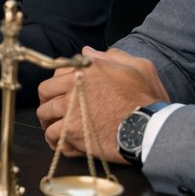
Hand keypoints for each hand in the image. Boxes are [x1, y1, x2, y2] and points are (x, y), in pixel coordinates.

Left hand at [35, 47, 167, 160]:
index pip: (55, 73)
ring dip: (49, 121)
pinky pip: (54, 137)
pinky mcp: (72, 133)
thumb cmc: (146, 98)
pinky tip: (63, 143)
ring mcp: (70, 111)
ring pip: (45, 116)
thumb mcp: (138, 67)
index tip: (59, 92)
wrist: (150, 127)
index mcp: (85, 71)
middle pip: (44, 94)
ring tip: (56, 128)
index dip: (56, 83)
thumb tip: (88, 52)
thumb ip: (112, 57)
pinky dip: (57, 141)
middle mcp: (72, 88)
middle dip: (46, 101)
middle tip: (52, 110)